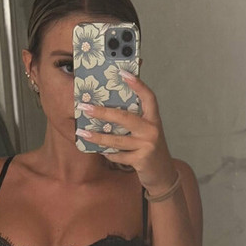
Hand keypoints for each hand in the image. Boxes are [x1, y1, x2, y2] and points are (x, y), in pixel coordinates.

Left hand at [79, 71, 176, 194]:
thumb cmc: (150, 147)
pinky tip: (98, 150)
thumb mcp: (147, 130)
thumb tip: (111, 104)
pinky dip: (107, 153)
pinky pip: (118, 156)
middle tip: (85, 107)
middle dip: (102, 112)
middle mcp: (152, 130)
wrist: (163, 173)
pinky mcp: (142, 160)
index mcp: (153, 118)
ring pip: (117, 140)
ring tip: (82, 133)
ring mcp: (147, 145)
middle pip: (125, 117)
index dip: (137, 84)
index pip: (148, 97)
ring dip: (97, 137)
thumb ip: (136, 117)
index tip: (122, 72)